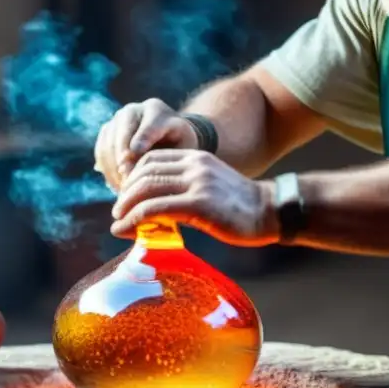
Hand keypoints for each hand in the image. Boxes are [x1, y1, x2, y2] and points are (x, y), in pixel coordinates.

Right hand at [94, 99, 198, 191]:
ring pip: (108, 142)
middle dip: (123, 156)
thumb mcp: (181, 149)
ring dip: (113, 167)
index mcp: (156, 110)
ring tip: (123, 188)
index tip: (133, 161)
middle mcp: (134, 110)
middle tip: (126, 180)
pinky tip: (117, 185)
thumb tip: (142, 171)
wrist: (167, 137)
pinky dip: (106, 169)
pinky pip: (100, 150)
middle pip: (123, 131)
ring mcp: (117, 119)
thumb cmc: (179, 146)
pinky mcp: (106, 131)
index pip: (148, 126)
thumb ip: (166, 156)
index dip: (140, 142)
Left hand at [110, 149, 278, 246]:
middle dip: (125, 192)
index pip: (152, 159)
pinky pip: (156, 209)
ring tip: (118, 222)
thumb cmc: (240, 205)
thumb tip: (156, 206)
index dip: (133, 176)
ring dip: (126, 206)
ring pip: (146, 189)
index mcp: (196, 157)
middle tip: (118, 211)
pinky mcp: (199, 204)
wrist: (269, 211)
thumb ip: (186, 186)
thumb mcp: (211, 184)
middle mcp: (195, 165)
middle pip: (145, 172)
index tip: (126, 196)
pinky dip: (135, 219)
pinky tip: (127, 230)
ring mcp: (197, 183)